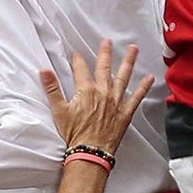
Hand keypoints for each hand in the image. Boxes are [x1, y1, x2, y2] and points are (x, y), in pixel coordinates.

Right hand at [41, 40, 153, 157]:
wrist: (91, 150)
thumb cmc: (73, 133)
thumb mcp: (58, 111)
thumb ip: (52, 89)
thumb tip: (44, 71)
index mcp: (86, 91)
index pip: (80, 70)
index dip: (77, 60)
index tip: (75, 53)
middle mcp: (103, 92)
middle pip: (104, 68)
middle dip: (105, 53)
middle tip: (107, 41)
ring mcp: (116, 101)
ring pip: (123, 77)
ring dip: (128, 62)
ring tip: (133, 49)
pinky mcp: (125, 112)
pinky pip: (136, 97)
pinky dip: (143, 87)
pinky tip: (149, 78)